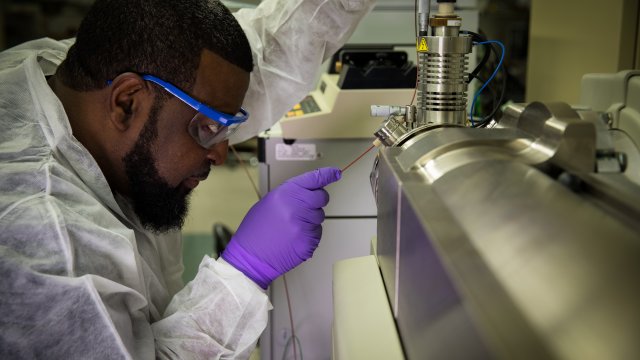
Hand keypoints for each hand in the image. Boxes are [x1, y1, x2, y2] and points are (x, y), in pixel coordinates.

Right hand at [221, 167, 341, 288]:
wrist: (251, 256)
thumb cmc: (257, 230)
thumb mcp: (269, 202)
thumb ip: (292, 194)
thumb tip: (310, 190)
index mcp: (286, 194)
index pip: (314, 179)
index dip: (328, 175)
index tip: (335, 173)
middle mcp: (297, 207)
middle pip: (322, 197)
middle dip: (317, 200)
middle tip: (304, 208)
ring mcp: (304, 225)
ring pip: (320, 217)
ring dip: (310, 219)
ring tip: (290, 227)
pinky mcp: (309, 241)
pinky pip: (317, 233)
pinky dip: (308, 234)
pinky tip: (292, 238)